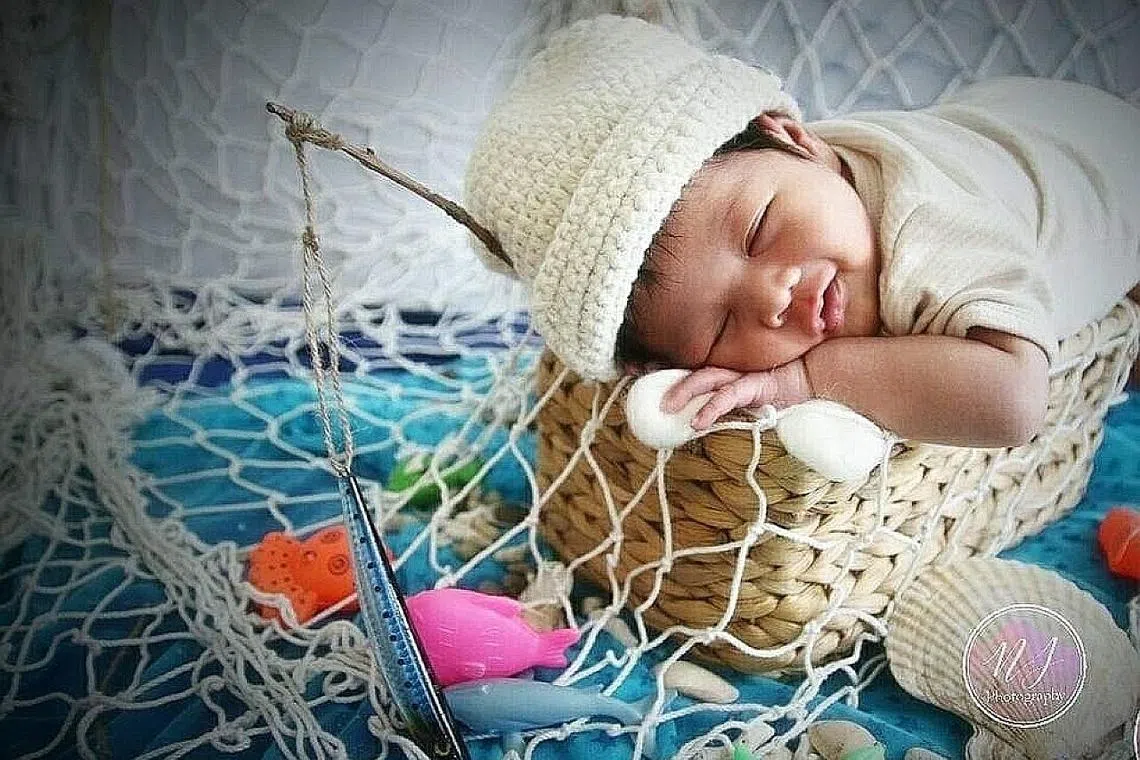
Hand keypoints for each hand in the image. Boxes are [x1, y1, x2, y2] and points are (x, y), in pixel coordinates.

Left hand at [661, 359, 811, 429]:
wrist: (814, 380)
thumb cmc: (779, 393)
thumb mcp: (745, 400)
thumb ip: (723, 405)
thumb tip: (691, 422)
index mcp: (722, 373)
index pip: (689, 371)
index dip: (664, 372)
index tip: (639, 378)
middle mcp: (728, 370)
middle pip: (690, 370)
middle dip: (666, 380)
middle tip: (646, 394)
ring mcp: (741, 374)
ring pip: (705, 377)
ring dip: (683, 391)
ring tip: (667, 408)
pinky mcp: (756, 384)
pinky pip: (730, 395)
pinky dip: (712, 408)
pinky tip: (699, 422)